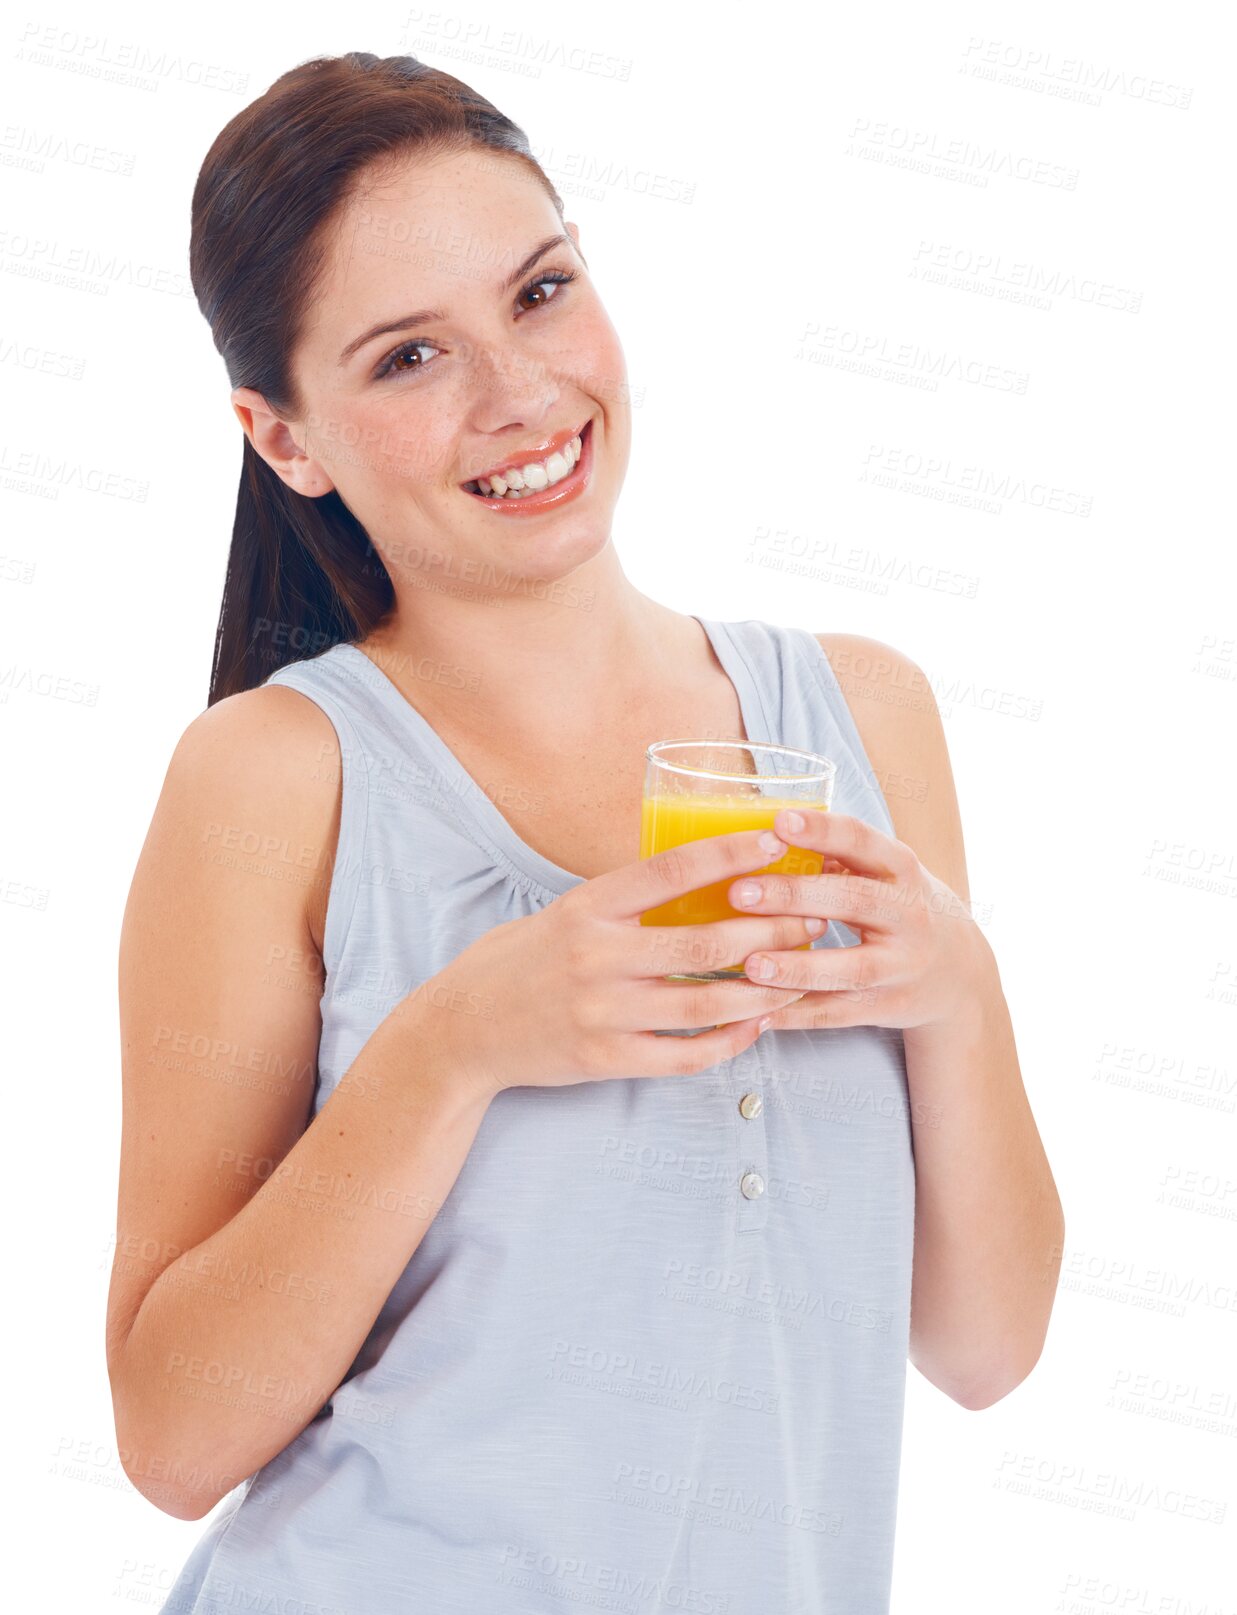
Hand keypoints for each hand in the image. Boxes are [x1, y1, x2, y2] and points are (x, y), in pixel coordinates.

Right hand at [403, 828, 819, 1097]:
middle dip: (770, 930)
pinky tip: (756, 1026)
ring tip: (799, 977)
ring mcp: (602, 1012)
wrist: (462, 1029)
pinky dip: (728, 1041)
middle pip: (705, 939)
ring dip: (763, 989)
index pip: (671, 870)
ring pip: (706, 1001)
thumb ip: (623, 902)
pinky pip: (685, 1053)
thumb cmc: (520, 961)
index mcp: (588, 907)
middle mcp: (597, 957)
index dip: (729, 853)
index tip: (775, 840)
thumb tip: (694, 873)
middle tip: (813, 920)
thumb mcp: (564, 913)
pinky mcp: (605, 1060)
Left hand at [724, 808, 985, 1032]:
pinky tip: (758, 1015)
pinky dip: (799, 1015)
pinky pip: (840, 1013)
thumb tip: (764, 837)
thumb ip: (836, 857)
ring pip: (849, 968)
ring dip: (798, 968)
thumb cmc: (899, 906)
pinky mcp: (890, 1006)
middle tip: (740, 892)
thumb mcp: (885, 874)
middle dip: (794, 896)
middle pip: (852, 901)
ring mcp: (902, 965)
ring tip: (751, 964)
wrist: (960, 972)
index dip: (822, 831)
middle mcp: (909, 915)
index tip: (779, 822)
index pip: (862, 841)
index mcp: (902, 869)